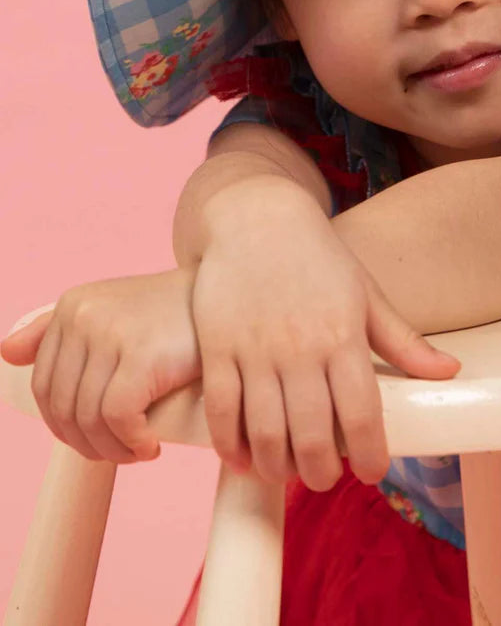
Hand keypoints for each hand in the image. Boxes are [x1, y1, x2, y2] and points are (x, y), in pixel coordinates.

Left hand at [0, 267, 199, 463]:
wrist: (229, 297)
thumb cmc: (172, 311)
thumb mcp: (109, 308)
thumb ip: (56, 327)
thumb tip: (6, 352)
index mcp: (72, 305)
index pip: (45, 386)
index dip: (64, 426)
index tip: (96, 440)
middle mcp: (84, 316)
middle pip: (64, 408)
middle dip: (88, 445)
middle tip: (121, 453)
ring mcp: (111, 334)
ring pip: (90, 419)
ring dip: (113, 451)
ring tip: (138, 452)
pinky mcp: (141, 355)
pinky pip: (118, 418)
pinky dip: (131, 443)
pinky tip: (149, 446)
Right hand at [193, 179, 460, 491]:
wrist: (257, 215)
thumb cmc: (318, 257)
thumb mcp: (366, 293)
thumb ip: (403, 340)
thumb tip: (451, 372)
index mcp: (343, 335)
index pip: (362, 415)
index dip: (370, 455)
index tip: (372, 473)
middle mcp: (300, 347)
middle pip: (312, 435)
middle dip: (320, 473)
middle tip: (324, 478)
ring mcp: (255, 348)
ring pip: (265, 431)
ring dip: (277, 467)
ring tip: (287, 472)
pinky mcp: (218, 346)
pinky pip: (221, 411)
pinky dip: (230, 445)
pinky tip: (244, 459)